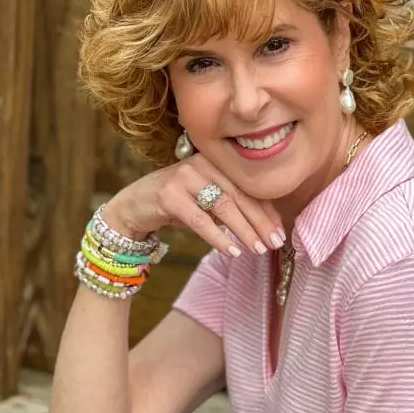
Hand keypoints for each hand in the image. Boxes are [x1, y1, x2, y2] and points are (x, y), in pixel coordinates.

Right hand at [103, 152, 285, 258]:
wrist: (133, 204)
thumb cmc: (176, 203)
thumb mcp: (206, 200)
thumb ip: (231, 206)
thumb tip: (267, 227)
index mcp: (215, 161)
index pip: (248, 187)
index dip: (267, 210)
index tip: (280, 232)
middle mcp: (202, 163)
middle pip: (240, 195)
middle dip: (261, 222)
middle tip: (275, 243)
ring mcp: (185, 177)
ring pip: (223, 206)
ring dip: (244, 230)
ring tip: (258, 249)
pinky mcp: (169, 195)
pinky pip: (200, 220)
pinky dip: (218, 237)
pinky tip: (231, 251)